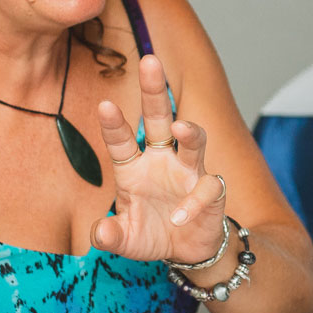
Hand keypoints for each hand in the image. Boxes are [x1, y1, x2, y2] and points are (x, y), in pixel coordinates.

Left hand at [90, 54, 228, 263]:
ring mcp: (188, 173)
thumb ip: (111, 236)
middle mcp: (162, 161)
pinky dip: (195, 201)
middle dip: (154, 91)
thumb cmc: (152, 234)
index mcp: (134, 168)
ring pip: (194, 140)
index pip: (121, 140)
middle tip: (150, 61)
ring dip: (190, 132)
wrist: (187, 251)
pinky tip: (181, 215)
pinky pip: (207, 187)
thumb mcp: (126, 240)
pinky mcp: (211, 191)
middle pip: (159, 119)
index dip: (114, 124)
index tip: (105, 104)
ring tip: (181, 127)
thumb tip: (101, 234)